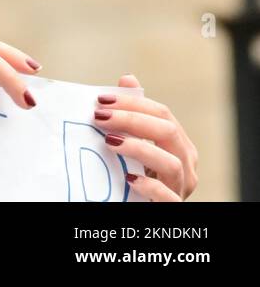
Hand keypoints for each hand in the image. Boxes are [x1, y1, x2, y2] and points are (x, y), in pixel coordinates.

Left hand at [93, 73, 197, 200]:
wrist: (139, 205)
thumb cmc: (136, 172)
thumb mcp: (135, 143)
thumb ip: (133, 115)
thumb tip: (128, 79)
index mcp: (178, 143)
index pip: (162, 113)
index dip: (132, 103)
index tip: (101, 100)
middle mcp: (185, 163)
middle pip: (168, 132)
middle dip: (132, 119)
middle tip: (99, 116)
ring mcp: (181, 186)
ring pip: (171, 163)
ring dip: (139, 148)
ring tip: (109, 141)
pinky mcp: (173, 207)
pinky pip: (167, 196)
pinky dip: (149, 186)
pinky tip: (129, 178)